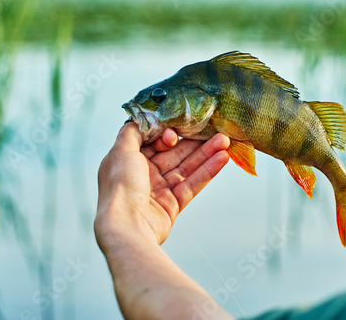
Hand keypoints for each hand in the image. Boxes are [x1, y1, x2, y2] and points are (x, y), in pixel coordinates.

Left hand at [95, 123, 229, 249]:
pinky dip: (207, 171)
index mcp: (129, 161)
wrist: (127, 227)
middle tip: (215, 130)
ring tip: (225, 141)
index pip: (154, 141)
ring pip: (186, 167)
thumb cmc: (120, 188)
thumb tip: (142, 118)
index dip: (168, 134)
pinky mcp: (173, 204)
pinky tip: (222, 158)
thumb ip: (132, 132)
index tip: (177, 132)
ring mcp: (159, 190)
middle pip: (174, 153)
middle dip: (194, 141)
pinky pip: (192, 184)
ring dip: (207, 153)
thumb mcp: (121, 152)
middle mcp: (144, 174)